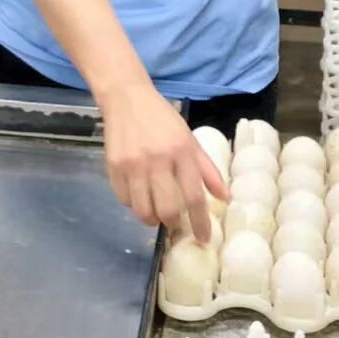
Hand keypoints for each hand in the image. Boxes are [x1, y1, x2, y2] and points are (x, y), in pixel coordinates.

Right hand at [97, 81, 227, 242]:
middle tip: (176, 223)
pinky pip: (124, 200)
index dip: (200, 222)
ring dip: (152, 219)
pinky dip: (134, 204)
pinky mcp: (114, 167)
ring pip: (143, 210)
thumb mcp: (190, 139)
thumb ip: (208, 170)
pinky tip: (140, 196)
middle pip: (167, 210)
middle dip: (174, 224)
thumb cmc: (163, 120)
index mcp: (182, 152)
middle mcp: (158, 160)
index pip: (194, 197)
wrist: (127, 99)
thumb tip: (224, 198)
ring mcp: (133, 165)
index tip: (203, 238)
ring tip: (157, 213)